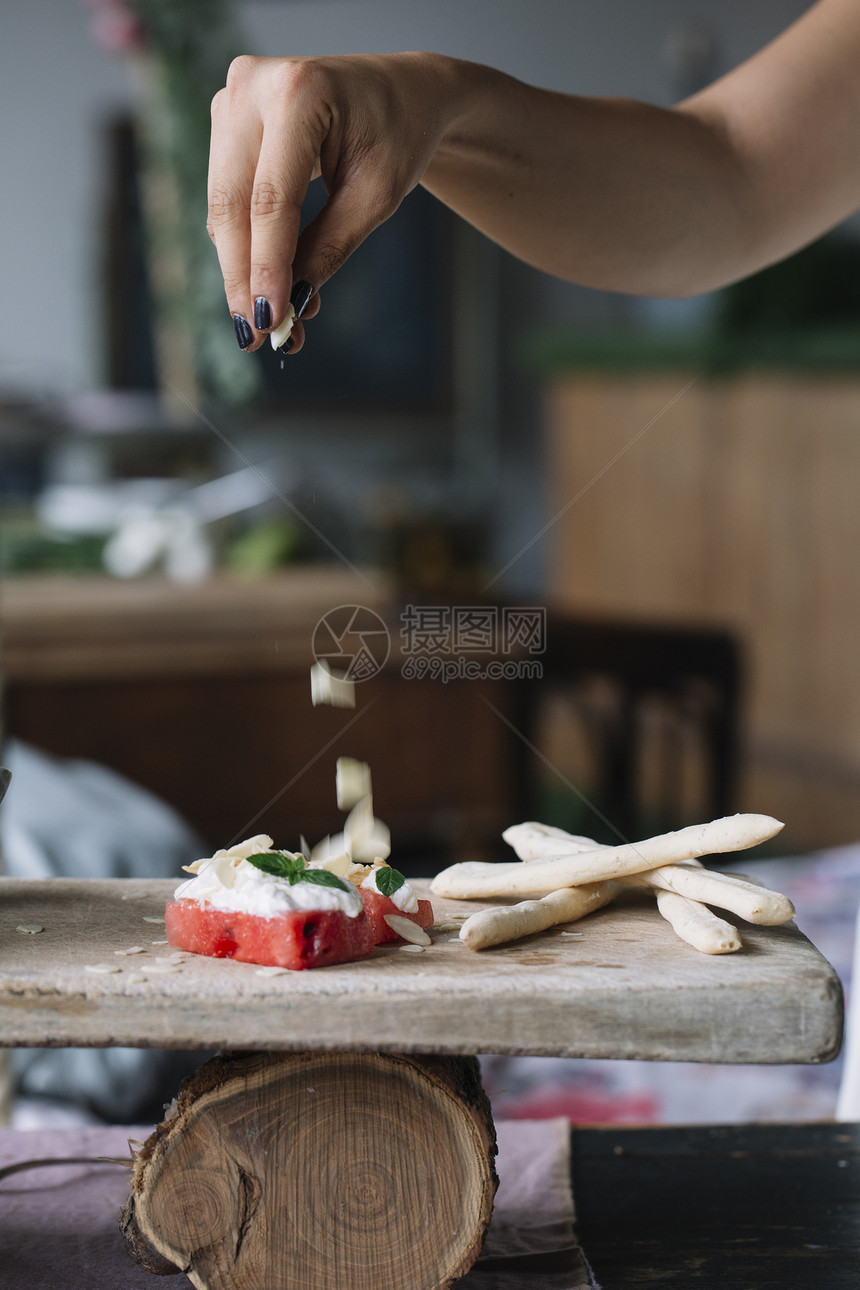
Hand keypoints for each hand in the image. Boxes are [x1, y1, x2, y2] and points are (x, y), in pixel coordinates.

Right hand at [207, 52, 456, 352]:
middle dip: (244, 277)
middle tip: (256, 336)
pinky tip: (266, 284)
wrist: (400, 91)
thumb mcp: (375, 198)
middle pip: (234, 203)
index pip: (272, 199)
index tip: (269, 321)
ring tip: (271, 320)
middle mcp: (252, 86)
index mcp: (299, 93)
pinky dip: (244, 245)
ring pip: (222, 205)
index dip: (266, 267)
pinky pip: (226, 196)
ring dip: (241, 269)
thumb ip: (328, 249)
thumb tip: (288, 306)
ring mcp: (232, 97)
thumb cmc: (396, 136)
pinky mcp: (225, 119)